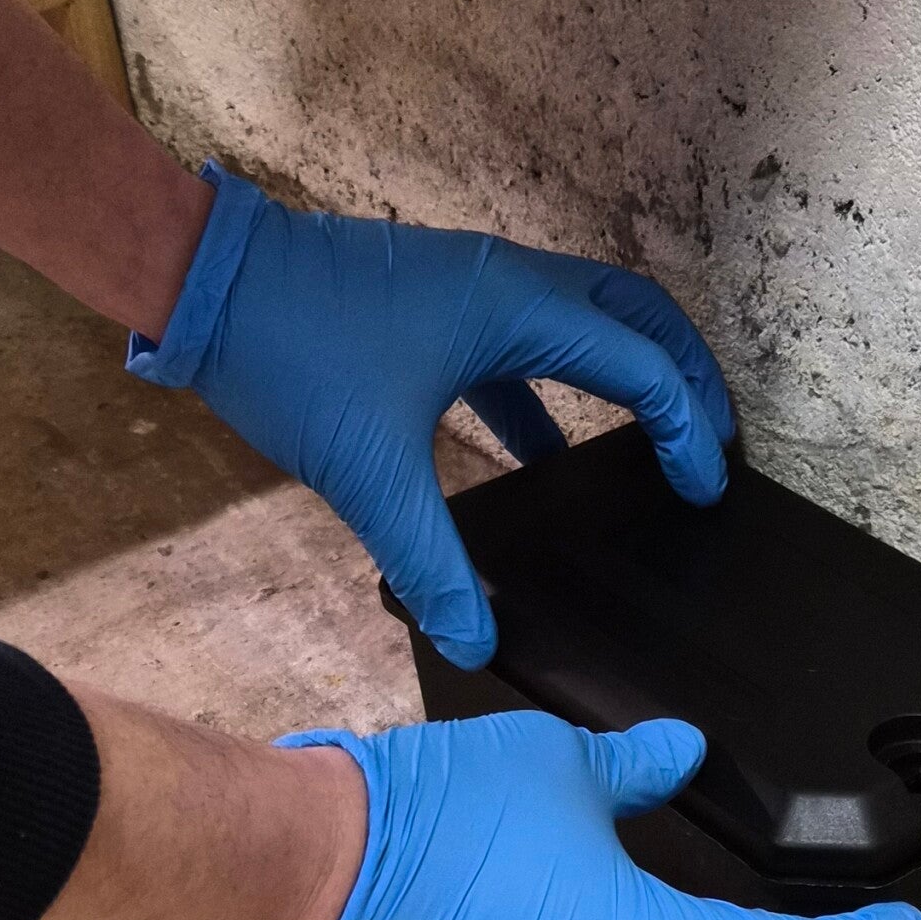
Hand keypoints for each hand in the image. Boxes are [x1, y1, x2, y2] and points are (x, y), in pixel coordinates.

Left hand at [126, 165, 735, 667]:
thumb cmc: (288, 351)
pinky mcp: (433, 305)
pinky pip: (519, 346)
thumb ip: (431, 560)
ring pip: (579, 323)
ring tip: (652, 444)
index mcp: (514, 309)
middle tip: (716, 442)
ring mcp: (469, 287)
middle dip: (686, 375)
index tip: (705, 487)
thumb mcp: (368, 472)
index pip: (639, 365)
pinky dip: (547, 394)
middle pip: (635, 315)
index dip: (687, 428)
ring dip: (623, 376)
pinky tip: (538, 459)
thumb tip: (476, 637)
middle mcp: (507, 282)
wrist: (204, 282)